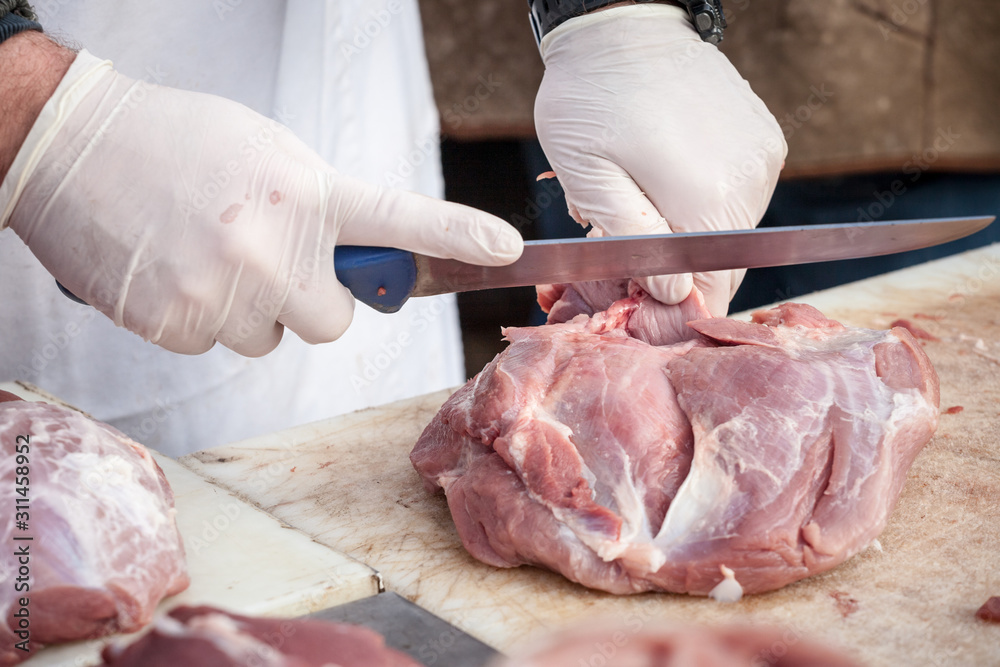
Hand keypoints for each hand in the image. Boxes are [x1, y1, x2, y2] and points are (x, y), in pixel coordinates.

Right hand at [1, 49, 522, 355]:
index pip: (398, 218)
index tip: (503, 247)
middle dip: (311, 301)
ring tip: (206, 253)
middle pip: (335, 322)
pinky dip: (200, 317)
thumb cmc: (177, 143)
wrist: (71, 145)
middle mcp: (271, 247)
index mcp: (304, 193)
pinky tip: (174, 270)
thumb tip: (359, 258)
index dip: (456, 236)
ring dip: (250, 309)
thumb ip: (322, 208)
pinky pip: (215, 344)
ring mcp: (222, 292)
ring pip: (270, 338)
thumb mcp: (269, 156)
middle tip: (269, 258)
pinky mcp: (175, 324)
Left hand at [534, 3, 785, 315]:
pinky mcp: (765, 141)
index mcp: (707, 198)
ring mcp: (763, 160)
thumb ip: (634, 241)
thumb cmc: (592, 98)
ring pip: (730, 233)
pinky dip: (706, 201)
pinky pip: (740, 197)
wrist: (624, 26)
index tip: (639, 293)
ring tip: (644, 197)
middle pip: (722, 264)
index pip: (710, 289)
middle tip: (627, 239)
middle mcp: (750, 182)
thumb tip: (673, 293)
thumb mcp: (589, 177)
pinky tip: (669, 174)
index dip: (674, 303)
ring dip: (689, 232)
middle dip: (676, 266)